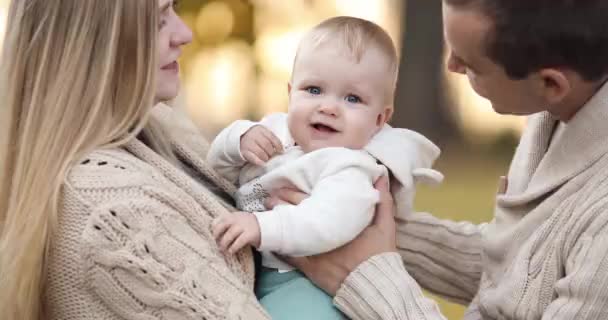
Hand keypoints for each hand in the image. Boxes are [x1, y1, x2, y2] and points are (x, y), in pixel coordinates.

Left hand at [212, 212, 260, 253]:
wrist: (266, 227)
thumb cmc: (247, 226)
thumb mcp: (237, 222)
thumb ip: (227, 225)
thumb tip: (214, 236)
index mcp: (232, 216)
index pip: (217, 220)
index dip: (213, 229)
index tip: (212, 237)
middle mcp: (237, 219)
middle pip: (221, 226)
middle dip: (216, 235)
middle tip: (214, 243)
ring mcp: (244, 226)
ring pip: (229, 235)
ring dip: (224, 243)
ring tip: (222, 249)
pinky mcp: (249, 234)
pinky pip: (238, 242)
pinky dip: (233, 248)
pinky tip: (230, 252)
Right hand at [240, 125, 282, 165]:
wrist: (239, 137)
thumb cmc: (256, 137)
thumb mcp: (263, 133)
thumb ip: (271, 139)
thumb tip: (282, 150)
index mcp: (261, 129)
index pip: (272, 137)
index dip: (278, 145)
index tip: (281, 151)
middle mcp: (254, 135)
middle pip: (266, 145)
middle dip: (271, 152)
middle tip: (272, 155)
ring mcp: (248, 143)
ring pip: (260, 152)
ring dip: (266, 157)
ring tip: (266, 158)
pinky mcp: (244, 151)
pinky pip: (252, 158)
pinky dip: (259, 162)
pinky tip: (262, 164)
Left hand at [272, 176, 396, 295]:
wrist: (374, 285)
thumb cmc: (379, 254)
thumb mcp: (385, 225)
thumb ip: (382, 200)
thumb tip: (380, 177)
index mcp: (336, 219)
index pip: (310, 201)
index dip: (295, 192)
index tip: (284, 185)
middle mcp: (322, 233)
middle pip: (297, 214)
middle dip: (283, 203)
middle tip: (271, 196)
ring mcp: (314, 251)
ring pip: (291, 232)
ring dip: (279, 222)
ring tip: (267, 214)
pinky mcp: (311, 268)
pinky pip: (291, 256)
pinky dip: (280, 248)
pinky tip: (270, 242)